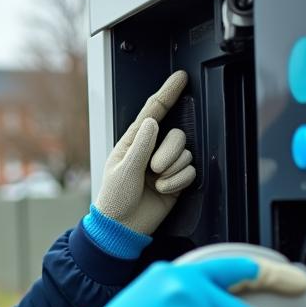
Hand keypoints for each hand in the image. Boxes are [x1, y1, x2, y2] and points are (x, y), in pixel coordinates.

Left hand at [95, 70, 195, 234]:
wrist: (123, 228)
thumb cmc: (115, 199)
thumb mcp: (124, 170)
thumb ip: (140, 146)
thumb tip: (152, 122)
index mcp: (133, 142)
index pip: (153, 112)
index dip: (168, 93)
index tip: (181, 78)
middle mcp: (151, 149)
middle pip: (176, 135)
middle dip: (168, 153)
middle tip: (153, 169)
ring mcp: (165, 165)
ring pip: (185, 153)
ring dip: (172, 171)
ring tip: (154, 183)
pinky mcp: (176, 179)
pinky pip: (190, 171)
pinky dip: (178, 182)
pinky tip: (163, 190)